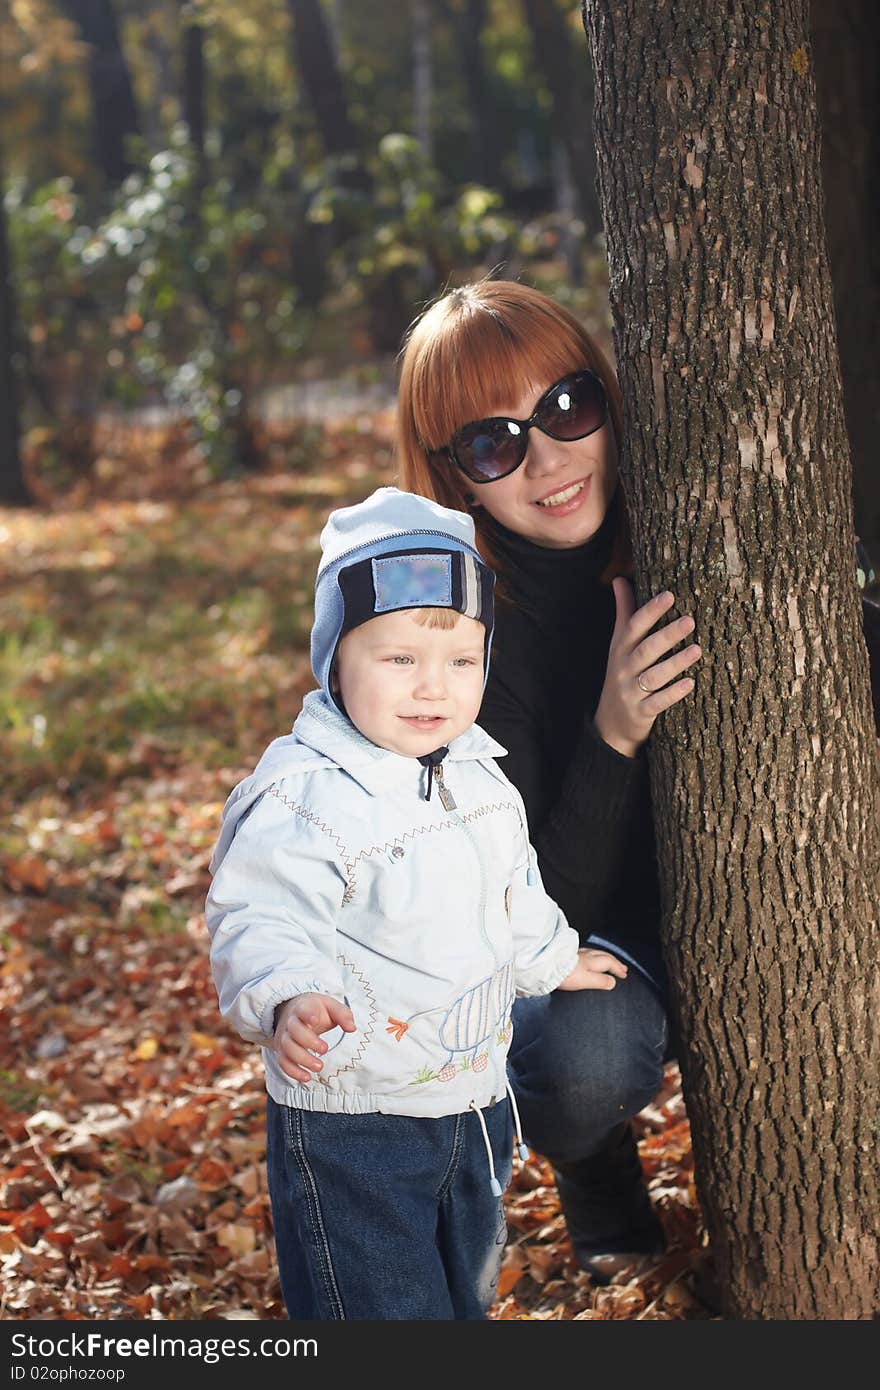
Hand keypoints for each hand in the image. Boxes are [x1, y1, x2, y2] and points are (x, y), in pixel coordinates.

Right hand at [273, 993, 355, 1082]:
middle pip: (294, 1031)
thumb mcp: (330, 1006)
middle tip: (325, 1049)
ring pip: (288, 1048)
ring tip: (319, 1066)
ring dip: (303, 1060)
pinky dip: (293, 1072)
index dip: (308, 1014)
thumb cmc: (316, 1011)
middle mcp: (291, 1022)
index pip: (303, 1010)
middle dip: (309, 1041)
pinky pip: (283, 1063)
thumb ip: (343, 1014)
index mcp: (303, 1008)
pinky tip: (307, 1077)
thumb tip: (352, 1028)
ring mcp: (284, 1037)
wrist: (294, 1013)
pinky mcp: (282, 1051)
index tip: (315, 1020)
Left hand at [557, 948, 628, 991]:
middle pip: (605, 956)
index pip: (610, 963)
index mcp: (592, 961)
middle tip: (623, 967)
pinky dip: (594, 956)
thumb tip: (613, 982)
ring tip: (610, 961)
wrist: (546, 967)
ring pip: (596, 953)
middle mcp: (586, 955)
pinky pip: (587, 953)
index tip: (624, 975)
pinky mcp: (568, 955)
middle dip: (615, 962)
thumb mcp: (586, 980)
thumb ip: (600, 981)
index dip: (618, 968)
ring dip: (605, 957)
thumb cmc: (564, 974)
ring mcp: (577, 954)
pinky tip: (589, 958)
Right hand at [594, 579, 701, 757]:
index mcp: (620, 649)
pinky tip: (690, 683)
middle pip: (645, 649)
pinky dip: (672, 694)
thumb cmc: (622, 674)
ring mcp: (631, 692)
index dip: (650, 611)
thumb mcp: (618, 644)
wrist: (610, 723)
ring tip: (697, 650)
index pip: (633, 627)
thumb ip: (623, 612)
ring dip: (675, 663)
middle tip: (690, 620)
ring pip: (653, 676)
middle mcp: (624, 668)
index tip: (669, 595)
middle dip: (666, 635)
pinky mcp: (640, 713)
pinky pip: (657, 703)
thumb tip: (619, 579)